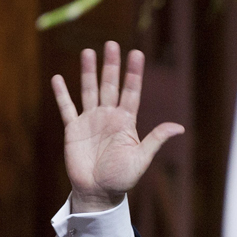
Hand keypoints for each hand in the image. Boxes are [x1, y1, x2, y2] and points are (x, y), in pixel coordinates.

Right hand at [51, 41, 183, 212]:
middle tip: (112, 44)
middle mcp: (108, 117)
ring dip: (88, 72)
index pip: (131, 92)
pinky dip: (61, 94)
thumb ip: (156, 139)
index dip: (134, 73)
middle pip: (110, 85)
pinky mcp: (73, 129)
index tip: (136, 53)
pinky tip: (57, 78)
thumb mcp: (141, 158)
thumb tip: (179, 127)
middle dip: (111, 65)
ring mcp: (90, 121)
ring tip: (88, 52)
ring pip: (89, 90)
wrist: (98, 193)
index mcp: (126, 122)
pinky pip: (67, 108)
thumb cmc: (122, 178)